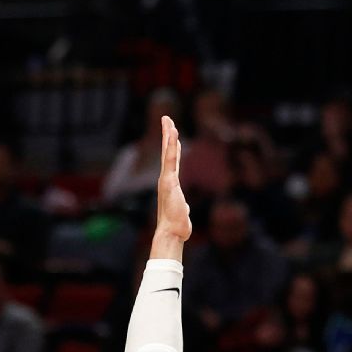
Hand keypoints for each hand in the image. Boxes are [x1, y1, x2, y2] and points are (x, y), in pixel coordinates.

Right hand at [155, 116, 191, 242]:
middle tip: (166, 118)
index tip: (173, 133)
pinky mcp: (168, 181)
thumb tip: (185, 208)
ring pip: (168, 153)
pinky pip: (170, 160)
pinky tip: (172, 135)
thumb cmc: (178, 226)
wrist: (172, 233)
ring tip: (168, 121)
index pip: (173, 161)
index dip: (173, 146)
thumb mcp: (182, 211)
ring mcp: (166, 179)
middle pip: (168, 152)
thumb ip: (182, 206)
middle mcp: (167, 179)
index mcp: (171, 184)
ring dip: (168, 136)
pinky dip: (170, 147)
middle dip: (167, 135)